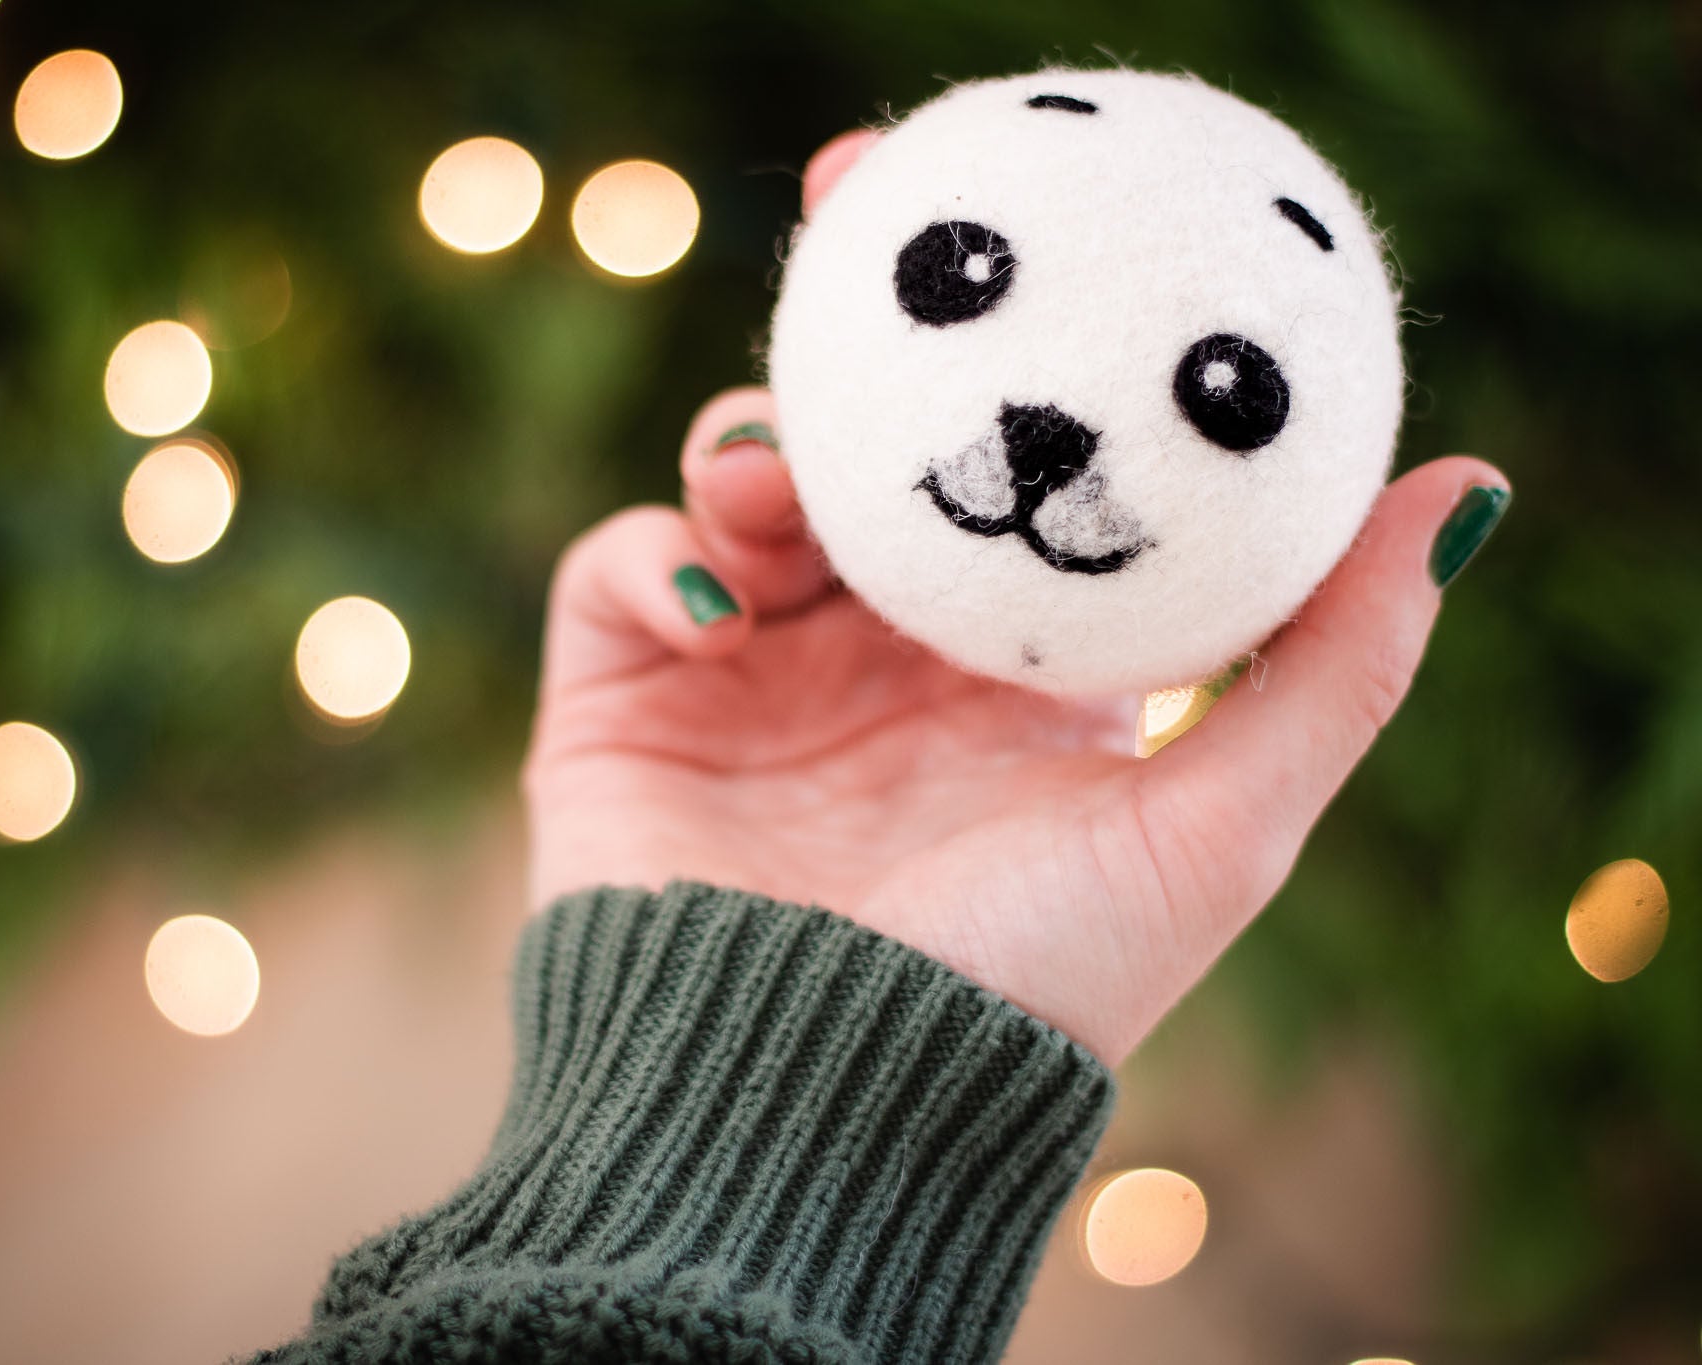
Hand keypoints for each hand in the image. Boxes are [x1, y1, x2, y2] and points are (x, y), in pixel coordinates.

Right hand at [521, 131, 1508, 1065]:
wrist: (823, 1110)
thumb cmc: (1031, 982)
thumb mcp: (1219, 821)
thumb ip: (1334, 660)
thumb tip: (1466, 484)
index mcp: (1009, 663)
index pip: (1013, 465)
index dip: (1019, 345)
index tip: (1038, 228)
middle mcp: (877, 652)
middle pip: (864, 442)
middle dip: (857, 328)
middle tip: (860, 211)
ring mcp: (747, 675)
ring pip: (738, 485)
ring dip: (756, 451)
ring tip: (784, 487)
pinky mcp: (623, 704)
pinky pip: (621, 575)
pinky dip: (654, 559)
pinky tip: (720, 610)